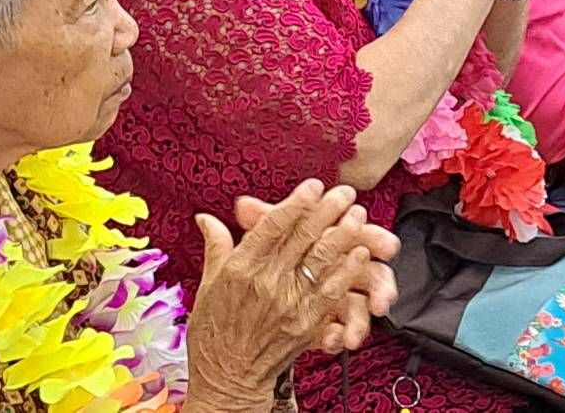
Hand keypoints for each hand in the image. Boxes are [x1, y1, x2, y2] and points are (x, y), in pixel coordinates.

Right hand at [185, 180, 398, 408]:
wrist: (227, 379)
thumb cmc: (214, 333)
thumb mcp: (207, 286)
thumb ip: (216, 248)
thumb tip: (206, 218)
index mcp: (240, 269)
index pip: (272, 226)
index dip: (296, 203)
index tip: (313, 185)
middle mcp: (266, 283)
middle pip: (303, 238)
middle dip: (327, 210)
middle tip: (344, 192)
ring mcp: (288, 304)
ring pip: (321, 261)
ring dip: (343, 234)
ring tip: (357, 214)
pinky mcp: (305, 325)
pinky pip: (331, 292)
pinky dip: (347, 270)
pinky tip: (359, 253)